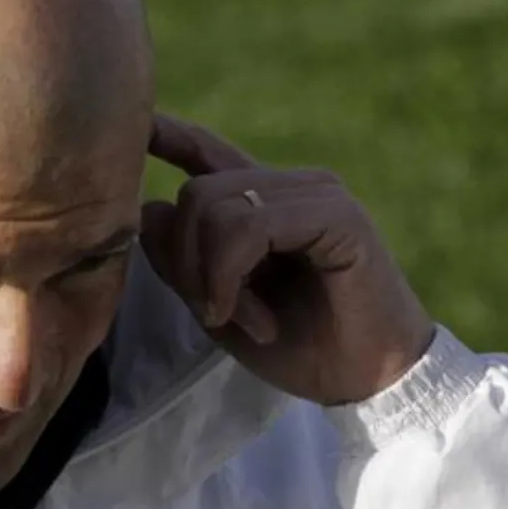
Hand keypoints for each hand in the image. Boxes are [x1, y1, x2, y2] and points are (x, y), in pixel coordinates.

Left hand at [140, 114, 436, 406]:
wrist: (369, 383)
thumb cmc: (303, 348)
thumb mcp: (222, 307)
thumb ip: (183, 261)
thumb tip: (148, 209)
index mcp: (267, 201)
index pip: (208, 153)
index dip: (169, 135)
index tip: (137, 126)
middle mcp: (291, 186)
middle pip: (194, 193)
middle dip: (186, 262)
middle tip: (218, 314)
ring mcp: (316, 193)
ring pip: (214, 204)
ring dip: (213, 277)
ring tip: (248, 321)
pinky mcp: (337, 214)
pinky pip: (251, 225)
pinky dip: (234, 276)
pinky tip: (256, 319)